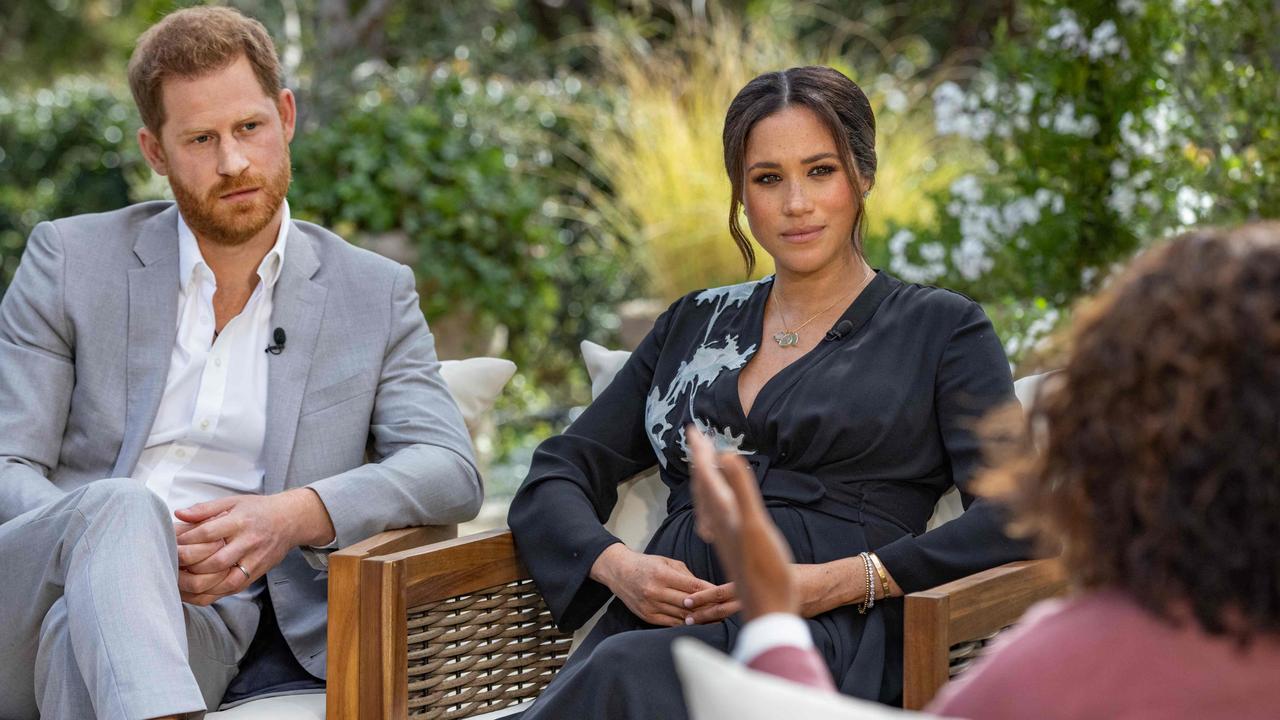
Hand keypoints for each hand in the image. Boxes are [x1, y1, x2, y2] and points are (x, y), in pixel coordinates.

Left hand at [173, 488, 334, 603]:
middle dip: (187, 566)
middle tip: (168, 565)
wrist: (290, 521)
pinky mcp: (255, 574)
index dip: (186, 540)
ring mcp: (253, 561)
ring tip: (176, 582)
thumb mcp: (233, 501)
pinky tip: (192, 593)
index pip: (208, 533)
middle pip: (214, 561)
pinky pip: (230, 590)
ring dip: (196, 586)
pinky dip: (209, 595)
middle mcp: (248, 543)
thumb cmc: (258, 510)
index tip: (170, 543)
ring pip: (223, 582)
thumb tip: (178, 515)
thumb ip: (204, 509)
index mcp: (240, 521)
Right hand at [589, 543, 714, 626]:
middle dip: (708, 607)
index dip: (710, 593)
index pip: (693, 587)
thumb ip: (687, 576)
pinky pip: (671, 623)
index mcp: (662, 574)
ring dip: (699, 618)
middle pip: (689, 604)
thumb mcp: (667, 562)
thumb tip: (707, 589)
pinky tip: (696, 622)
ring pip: (681, 615)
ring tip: (714, 618)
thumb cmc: (646, 565)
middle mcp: (655, 591)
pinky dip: (685, 623)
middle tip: (724, 609)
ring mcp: (650, 605)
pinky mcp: (647, 616)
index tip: (724, 596)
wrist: (619, 572)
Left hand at [687, 429, 795, 620]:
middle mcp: (719, 525)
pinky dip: (713, 504)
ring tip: (703, 467)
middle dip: (699, 461)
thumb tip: (724, 455)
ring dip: (704, 480)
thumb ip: (741, 490)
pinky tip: (716, 510)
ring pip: (707, 503)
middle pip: (703, 487)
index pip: (706, 476)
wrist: (769, 610)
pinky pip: (715, 519)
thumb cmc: (767, 571)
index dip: (700, 451)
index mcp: (724, 514)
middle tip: (695, 438)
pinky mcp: (732, 548)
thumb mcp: (755, 526)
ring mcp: (724, 537)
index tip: (692, 428)